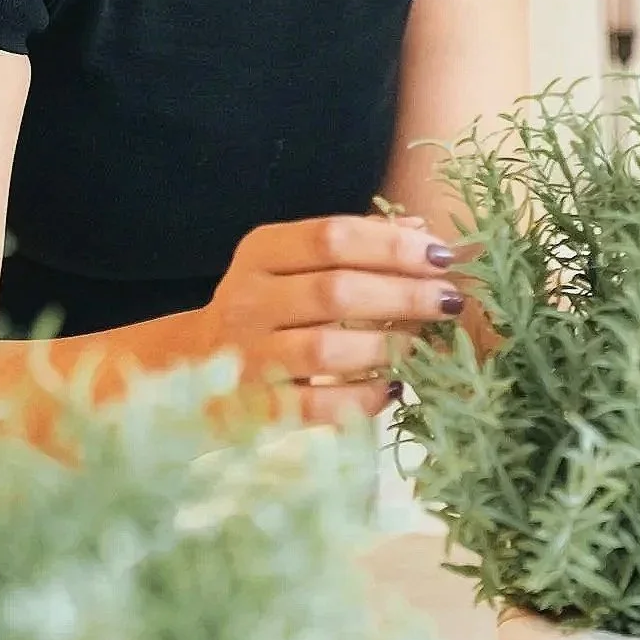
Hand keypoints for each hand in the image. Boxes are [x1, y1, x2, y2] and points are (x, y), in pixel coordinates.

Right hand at [197, 211, 464, 423]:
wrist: (190, 370)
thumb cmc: (264, 307)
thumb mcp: (292, 262)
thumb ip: (353, 244)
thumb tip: (419, 230)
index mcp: (261, 252)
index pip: (333, 236)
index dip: (393, 245)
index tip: (441, 255)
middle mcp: (248, 299)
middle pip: (336, 291)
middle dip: (404, 295)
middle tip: (449, 301)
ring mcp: (247, 357)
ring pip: (328, 350)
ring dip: (388, 347)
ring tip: (425, 344)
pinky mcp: (256, 409)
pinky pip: (319, 406)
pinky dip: (363, 398)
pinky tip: (392, 388)